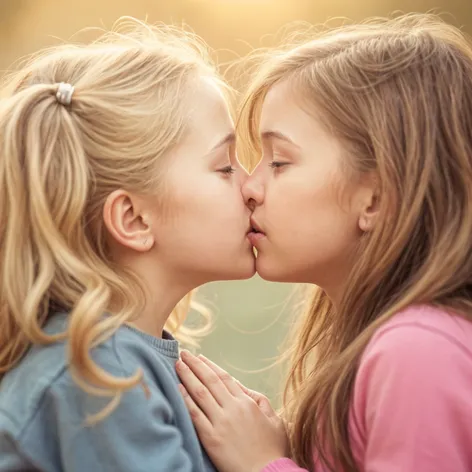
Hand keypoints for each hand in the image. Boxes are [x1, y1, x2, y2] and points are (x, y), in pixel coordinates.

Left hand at [176, 351, 287, 471]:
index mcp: (247, 403)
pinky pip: (195, 415)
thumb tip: (241, 387)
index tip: (200, 357)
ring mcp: (221, 423)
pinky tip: (178, 389)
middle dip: (195, 365)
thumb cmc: (273, 449)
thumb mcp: (274, 419)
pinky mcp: (211, 439)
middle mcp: (232, 408)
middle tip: (184, 353)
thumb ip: (258, 400)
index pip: (224, 378)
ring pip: (200, 393)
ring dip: (187, 376)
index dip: (210, 365)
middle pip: (210, 380)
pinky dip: (186, 400)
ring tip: (178, 365)